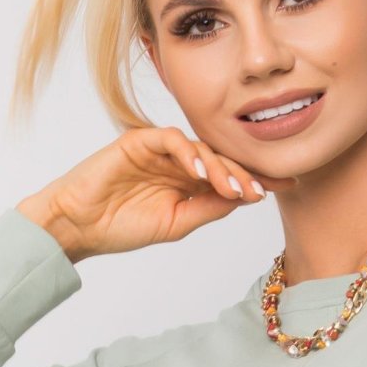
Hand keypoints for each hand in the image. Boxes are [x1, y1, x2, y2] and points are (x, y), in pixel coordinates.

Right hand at [16, 124, 297, 261]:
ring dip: (221, 167)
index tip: (287, 186)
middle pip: (221, 158)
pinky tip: (202, 173)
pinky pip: (171, 138)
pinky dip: (190, 153)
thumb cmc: (120, 227)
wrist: (78, 226)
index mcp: (188, 183)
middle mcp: (179, 163)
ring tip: (234, 187)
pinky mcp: (140, 140)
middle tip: (264, 189)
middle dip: (246, 173)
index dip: (257, 179)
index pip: (228, 176)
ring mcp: (160, 150)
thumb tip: (244, 196)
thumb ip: (208, 208)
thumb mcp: (175, 224)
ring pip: (201, 147)